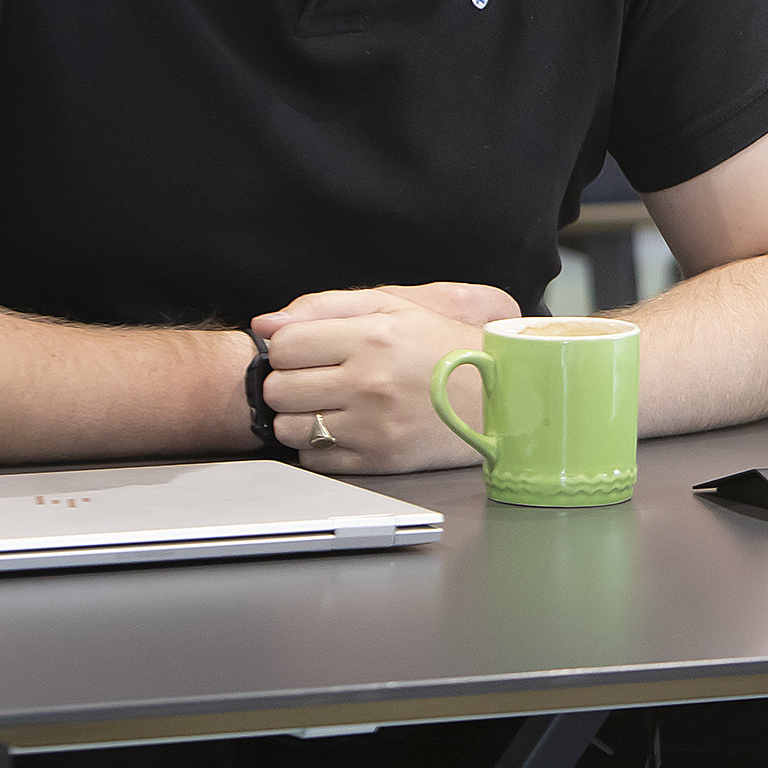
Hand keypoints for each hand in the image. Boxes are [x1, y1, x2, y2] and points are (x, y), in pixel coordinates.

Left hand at [252, 284, 514, 473]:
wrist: (502, 397)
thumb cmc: (447, 348)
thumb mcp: (396, 308)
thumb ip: (325, 306)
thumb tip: (265, 323)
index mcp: (374, 336)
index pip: (285, 346)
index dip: (290, 349)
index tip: (310, 352)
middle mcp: (371, 381)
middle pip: (279, 388)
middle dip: (291, 383)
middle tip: (320, 379)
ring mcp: (374, 425)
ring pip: (290, 427)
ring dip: (302, 417)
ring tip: (333, 405)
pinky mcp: (379, 460)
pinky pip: (315, 458)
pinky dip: (321, 446)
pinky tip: (348, 429)